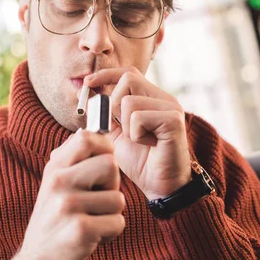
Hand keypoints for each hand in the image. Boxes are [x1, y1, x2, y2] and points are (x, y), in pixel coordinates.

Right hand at [8, 130, 125, 259]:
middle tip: (98, 200)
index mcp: (54, 168)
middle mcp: (59, 182)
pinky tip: (93, 237)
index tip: (103, 163)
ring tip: (92, 221)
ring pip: (118, 198)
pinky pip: (118, 222)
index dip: (104, 147)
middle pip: (110, 165)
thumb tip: (100, 134)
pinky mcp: (81, 230)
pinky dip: (111, 233)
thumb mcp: (55, 184)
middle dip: (113, 184)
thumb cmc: (54, 219)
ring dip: (112, 213)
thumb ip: (74, 160)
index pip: (86, 138)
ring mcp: (68, 205)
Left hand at [84, 67, 191, 200]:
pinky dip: (136, 134)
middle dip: (113, 104)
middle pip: (128, 79)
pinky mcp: (174, 120)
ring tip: (139, 140)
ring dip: (125, 125)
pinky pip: (139, 117)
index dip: (106, 75)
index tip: (87, 83)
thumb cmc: (140, 161)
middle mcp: (164, 98)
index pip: (128, 73)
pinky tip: (148, 145)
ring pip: (130, 101)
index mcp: (152, 98)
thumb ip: (104, 113)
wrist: (160, 187)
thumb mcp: (115, 134)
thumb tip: (86, 90)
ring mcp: (171, 107)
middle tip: (121, 128)